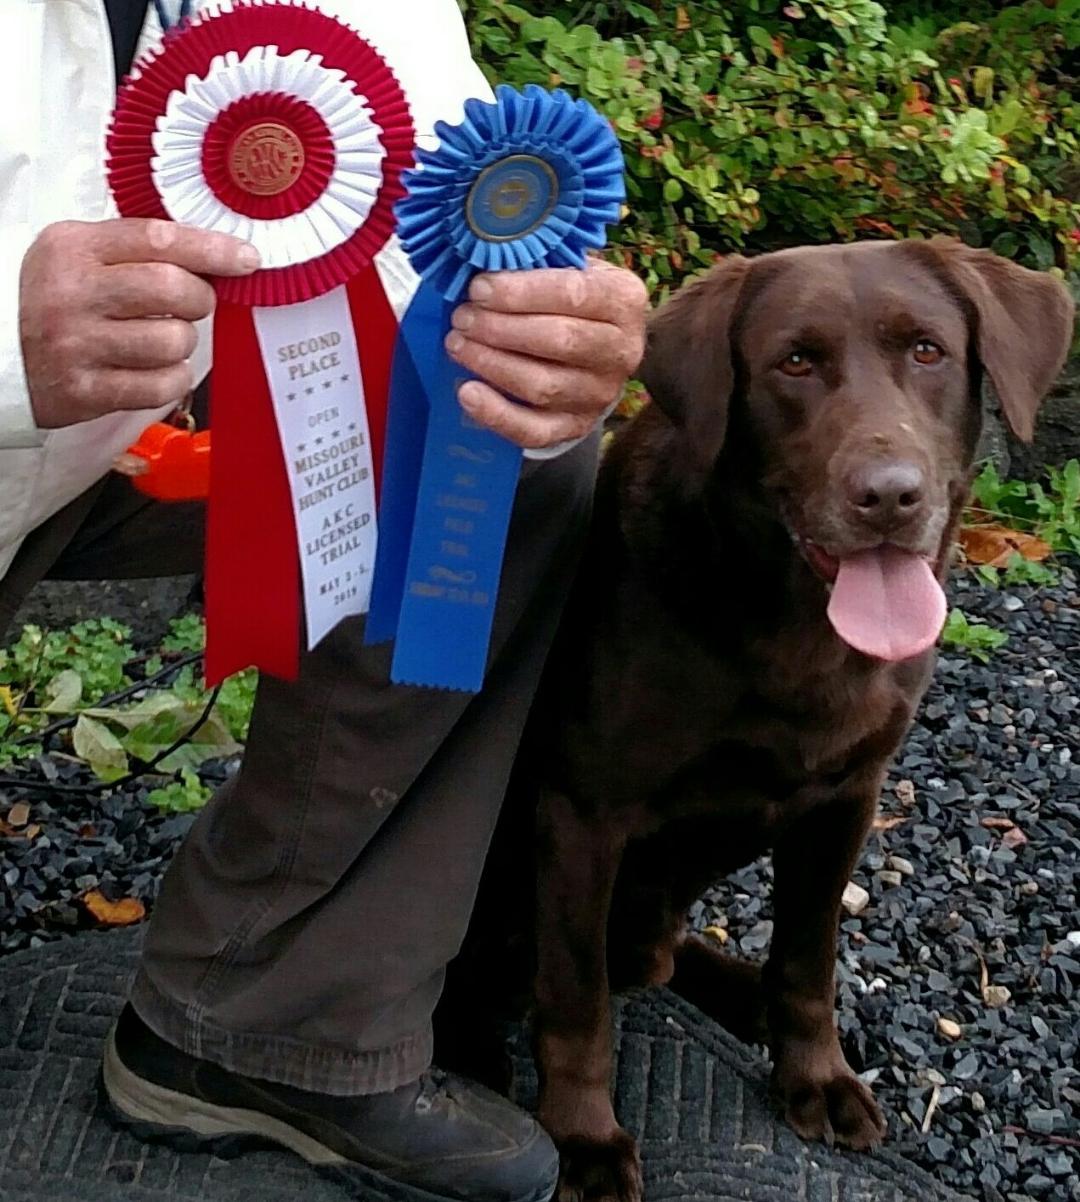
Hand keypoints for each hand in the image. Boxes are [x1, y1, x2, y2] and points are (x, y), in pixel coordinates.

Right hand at [19, 218, 259, 428]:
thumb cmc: (44, 300)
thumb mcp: (73, 255)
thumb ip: (132, 249)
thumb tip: (211, 254)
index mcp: (72, 248)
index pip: (158, 239)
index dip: (212, 249)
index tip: (245, 258)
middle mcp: (73, 293)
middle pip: (173, 289)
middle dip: (198, 299)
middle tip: (190, 303)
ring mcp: (78, 344)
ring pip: (173, 341)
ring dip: (183, 342)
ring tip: (162, 338)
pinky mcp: (86, 391)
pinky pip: (160, 385)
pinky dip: (172, 378)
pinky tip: (157, 369)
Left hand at [444, 258, 648, 449]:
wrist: (595, 350)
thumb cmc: (570, 300)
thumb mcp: (568, 269)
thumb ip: (538, 263)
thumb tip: (484, 258)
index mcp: (624, 301)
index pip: (573, 294)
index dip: (521, 292)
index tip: (478, 289)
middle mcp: (621, 351)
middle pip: (559, 341)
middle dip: (501, 328)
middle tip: (462, 318)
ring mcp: (600, 395)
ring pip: (542, 385)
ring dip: (492, 364)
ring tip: (457, 344)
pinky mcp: (576, 427)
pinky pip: (535, 430)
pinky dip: (497, 414)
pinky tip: (467, 393)